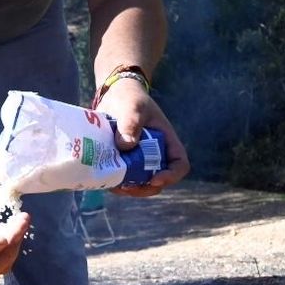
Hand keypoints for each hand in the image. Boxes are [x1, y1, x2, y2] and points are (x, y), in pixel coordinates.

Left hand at [95, 79, 189, 196]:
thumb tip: (126, 146)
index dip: (171, 176)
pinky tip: (105, 178)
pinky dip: (116, 182)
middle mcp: (156, 155)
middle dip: (145, 188)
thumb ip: (131, 123)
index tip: (154, 179)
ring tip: (114, 185)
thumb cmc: (131, 98)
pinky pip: (123, 178)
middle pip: (158, 181)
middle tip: (128, 188)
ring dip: (129, 188)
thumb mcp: (133, 107)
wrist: (114, 95)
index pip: (179, 164)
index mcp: (167, 142)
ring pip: (140, 183)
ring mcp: (140, 160)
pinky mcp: (123, 161)